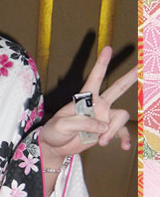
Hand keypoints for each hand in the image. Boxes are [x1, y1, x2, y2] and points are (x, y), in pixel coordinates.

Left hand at [39, 46, 137, 165]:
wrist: (55, 147)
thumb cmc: (54, 132)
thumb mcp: (62, 125)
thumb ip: (82, 123)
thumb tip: (103, 126)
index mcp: (84, 98)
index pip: (95, 78)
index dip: (102, 64)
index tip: (108, 48)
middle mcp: (97, 105)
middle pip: (118, 88)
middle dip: (130, 77)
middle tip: (142, 66)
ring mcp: (104, 118)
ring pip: (120, 116)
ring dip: (113, 130)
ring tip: (101, 141)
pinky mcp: (107, 132)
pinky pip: (121, 133)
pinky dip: (122, 139)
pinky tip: (123, 147)